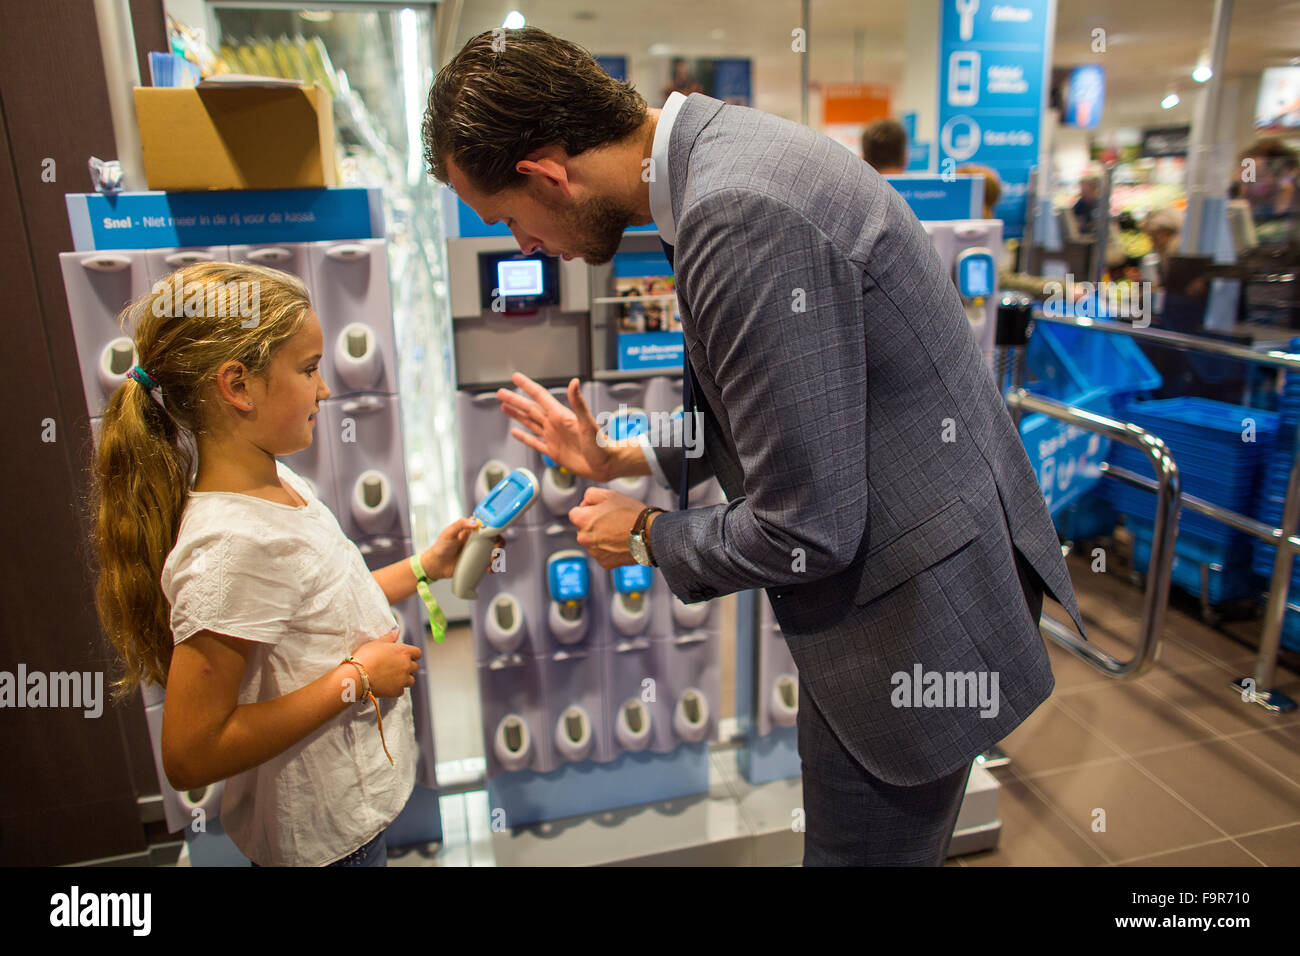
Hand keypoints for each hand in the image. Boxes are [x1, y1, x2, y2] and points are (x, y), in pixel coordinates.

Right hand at [351, 628, 420, 698]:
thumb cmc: (365, 656)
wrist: (357, 676)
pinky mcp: (397, 691)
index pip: (417, 653)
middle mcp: (406, 665)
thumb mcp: (377, 643)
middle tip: (395, 667)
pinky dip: (396, 689)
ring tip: (390, 677)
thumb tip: (397, 630)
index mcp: (404, 651)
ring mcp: (403, 679)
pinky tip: (386, 685)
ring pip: (410, 680)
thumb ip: (389, 637)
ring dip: (404, 679)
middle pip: (414, 667)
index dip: (412, 655)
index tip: (405, 656)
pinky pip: (401, 690)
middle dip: (407, 667)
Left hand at [419, 517, 502, 580]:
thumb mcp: (448, 532)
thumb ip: (460, 524)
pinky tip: (489, 569)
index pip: (489, 527)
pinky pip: (489, 565)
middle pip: (495, 541)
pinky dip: (493, 568)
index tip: (495, 535)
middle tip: (495, 551)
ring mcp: (478, 553)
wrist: (436, 565)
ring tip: (492, 561)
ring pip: (495, 553)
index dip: (495, 530)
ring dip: (498, 557)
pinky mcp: (477, 564)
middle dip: (499, 546)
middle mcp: (477, 542)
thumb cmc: (441, 547)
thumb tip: (475, 523)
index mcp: (472, 532)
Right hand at [497, 373, 615, 481]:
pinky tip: (515, 432)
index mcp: (561, 416)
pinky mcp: (553, 452)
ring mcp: (553, 437)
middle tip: (500, 392)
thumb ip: (579, 403)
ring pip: (530, 423)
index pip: (540, 397)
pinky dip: (524, 437)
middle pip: (530, 409)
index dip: (527, 386)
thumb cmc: (601, 445)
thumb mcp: (588, 423)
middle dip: (515, 400)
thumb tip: (575, 382)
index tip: (516, 377)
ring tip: (504, 407)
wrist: (606, 465)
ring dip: (517, 415)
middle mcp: (555, 424)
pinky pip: (535, 443)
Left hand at [569, 486, 644, 568]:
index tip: (600, 510)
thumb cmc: (630, 513)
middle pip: (584, 529)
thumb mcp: (609, 494)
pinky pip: (603, 554)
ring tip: (619, 531)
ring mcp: (594, 552)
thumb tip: (584, 503)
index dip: (588, 509)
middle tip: (612, 520)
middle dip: (594, 524)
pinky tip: (621, 542)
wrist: (649, 533)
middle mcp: (584, 538)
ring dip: (601, 537)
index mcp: (582, 520)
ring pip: (593, 542)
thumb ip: (590, 495)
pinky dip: (610, 549)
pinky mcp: (605, 563)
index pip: (575, 513)